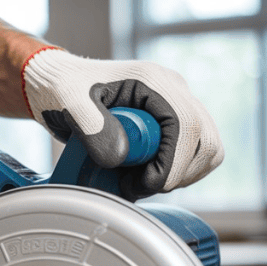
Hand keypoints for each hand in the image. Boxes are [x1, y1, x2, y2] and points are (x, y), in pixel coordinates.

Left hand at [22, 48, 223, 199]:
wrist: (59, 85)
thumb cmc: (63, 89)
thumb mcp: (71, 105)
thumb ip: (93, 128)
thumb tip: (122, 157)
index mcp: (154, 80)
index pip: (187, 126)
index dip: (173, 163)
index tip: (144, 184)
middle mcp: (174, 90)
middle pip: (207, 141)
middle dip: (179, 174)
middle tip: (140, 185)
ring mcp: (177, 105)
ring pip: (208, 150)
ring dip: (182, 176)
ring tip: (141, 181)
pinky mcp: (173, 121)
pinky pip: (195, 153)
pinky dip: (180, 173)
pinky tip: (147, 176)